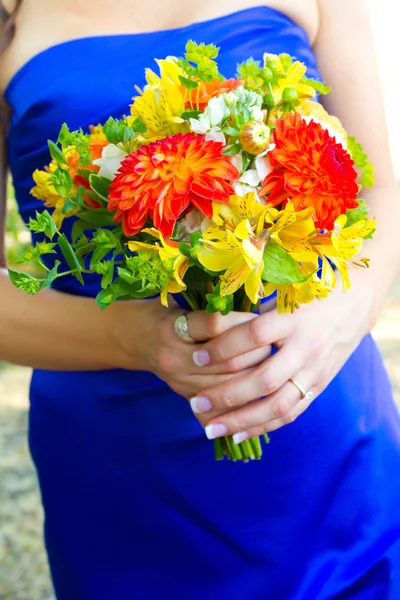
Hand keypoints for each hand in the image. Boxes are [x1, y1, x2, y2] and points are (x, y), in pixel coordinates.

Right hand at [112, 298, 271, 401]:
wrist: (130, 338)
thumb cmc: (162, 312)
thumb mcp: (181, 302)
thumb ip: (212, 307)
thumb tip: (257, 303)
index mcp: (172, 327)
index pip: (216, 326)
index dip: (244, 323)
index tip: (264, 318)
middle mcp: (173, 357)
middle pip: (227, 361)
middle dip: (257, 354)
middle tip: (276, 345)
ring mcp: (178, 381)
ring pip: (226, 385)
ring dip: (253, 377)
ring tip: (272, 366)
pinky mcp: (184, 395)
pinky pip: (218, 404)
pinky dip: (240, 400)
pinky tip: (258, 393)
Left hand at [187, 278, 374, 441]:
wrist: (353, 305)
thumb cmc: (308, 296)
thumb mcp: (282, 297)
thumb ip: (252, 315)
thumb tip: (208, 327)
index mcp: (292, 319)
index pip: (254, 335)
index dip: (224, 347)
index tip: (197, 357)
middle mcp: (305, 347)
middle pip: (264, 379)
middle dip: (227, 394)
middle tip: (196, 402)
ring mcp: (314, 371)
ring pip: (278, 404)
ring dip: (242, 420)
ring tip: (211, 428)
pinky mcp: (319, 386)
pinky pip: (291, 412)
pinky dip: (263, 426)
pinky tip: (238, 435)